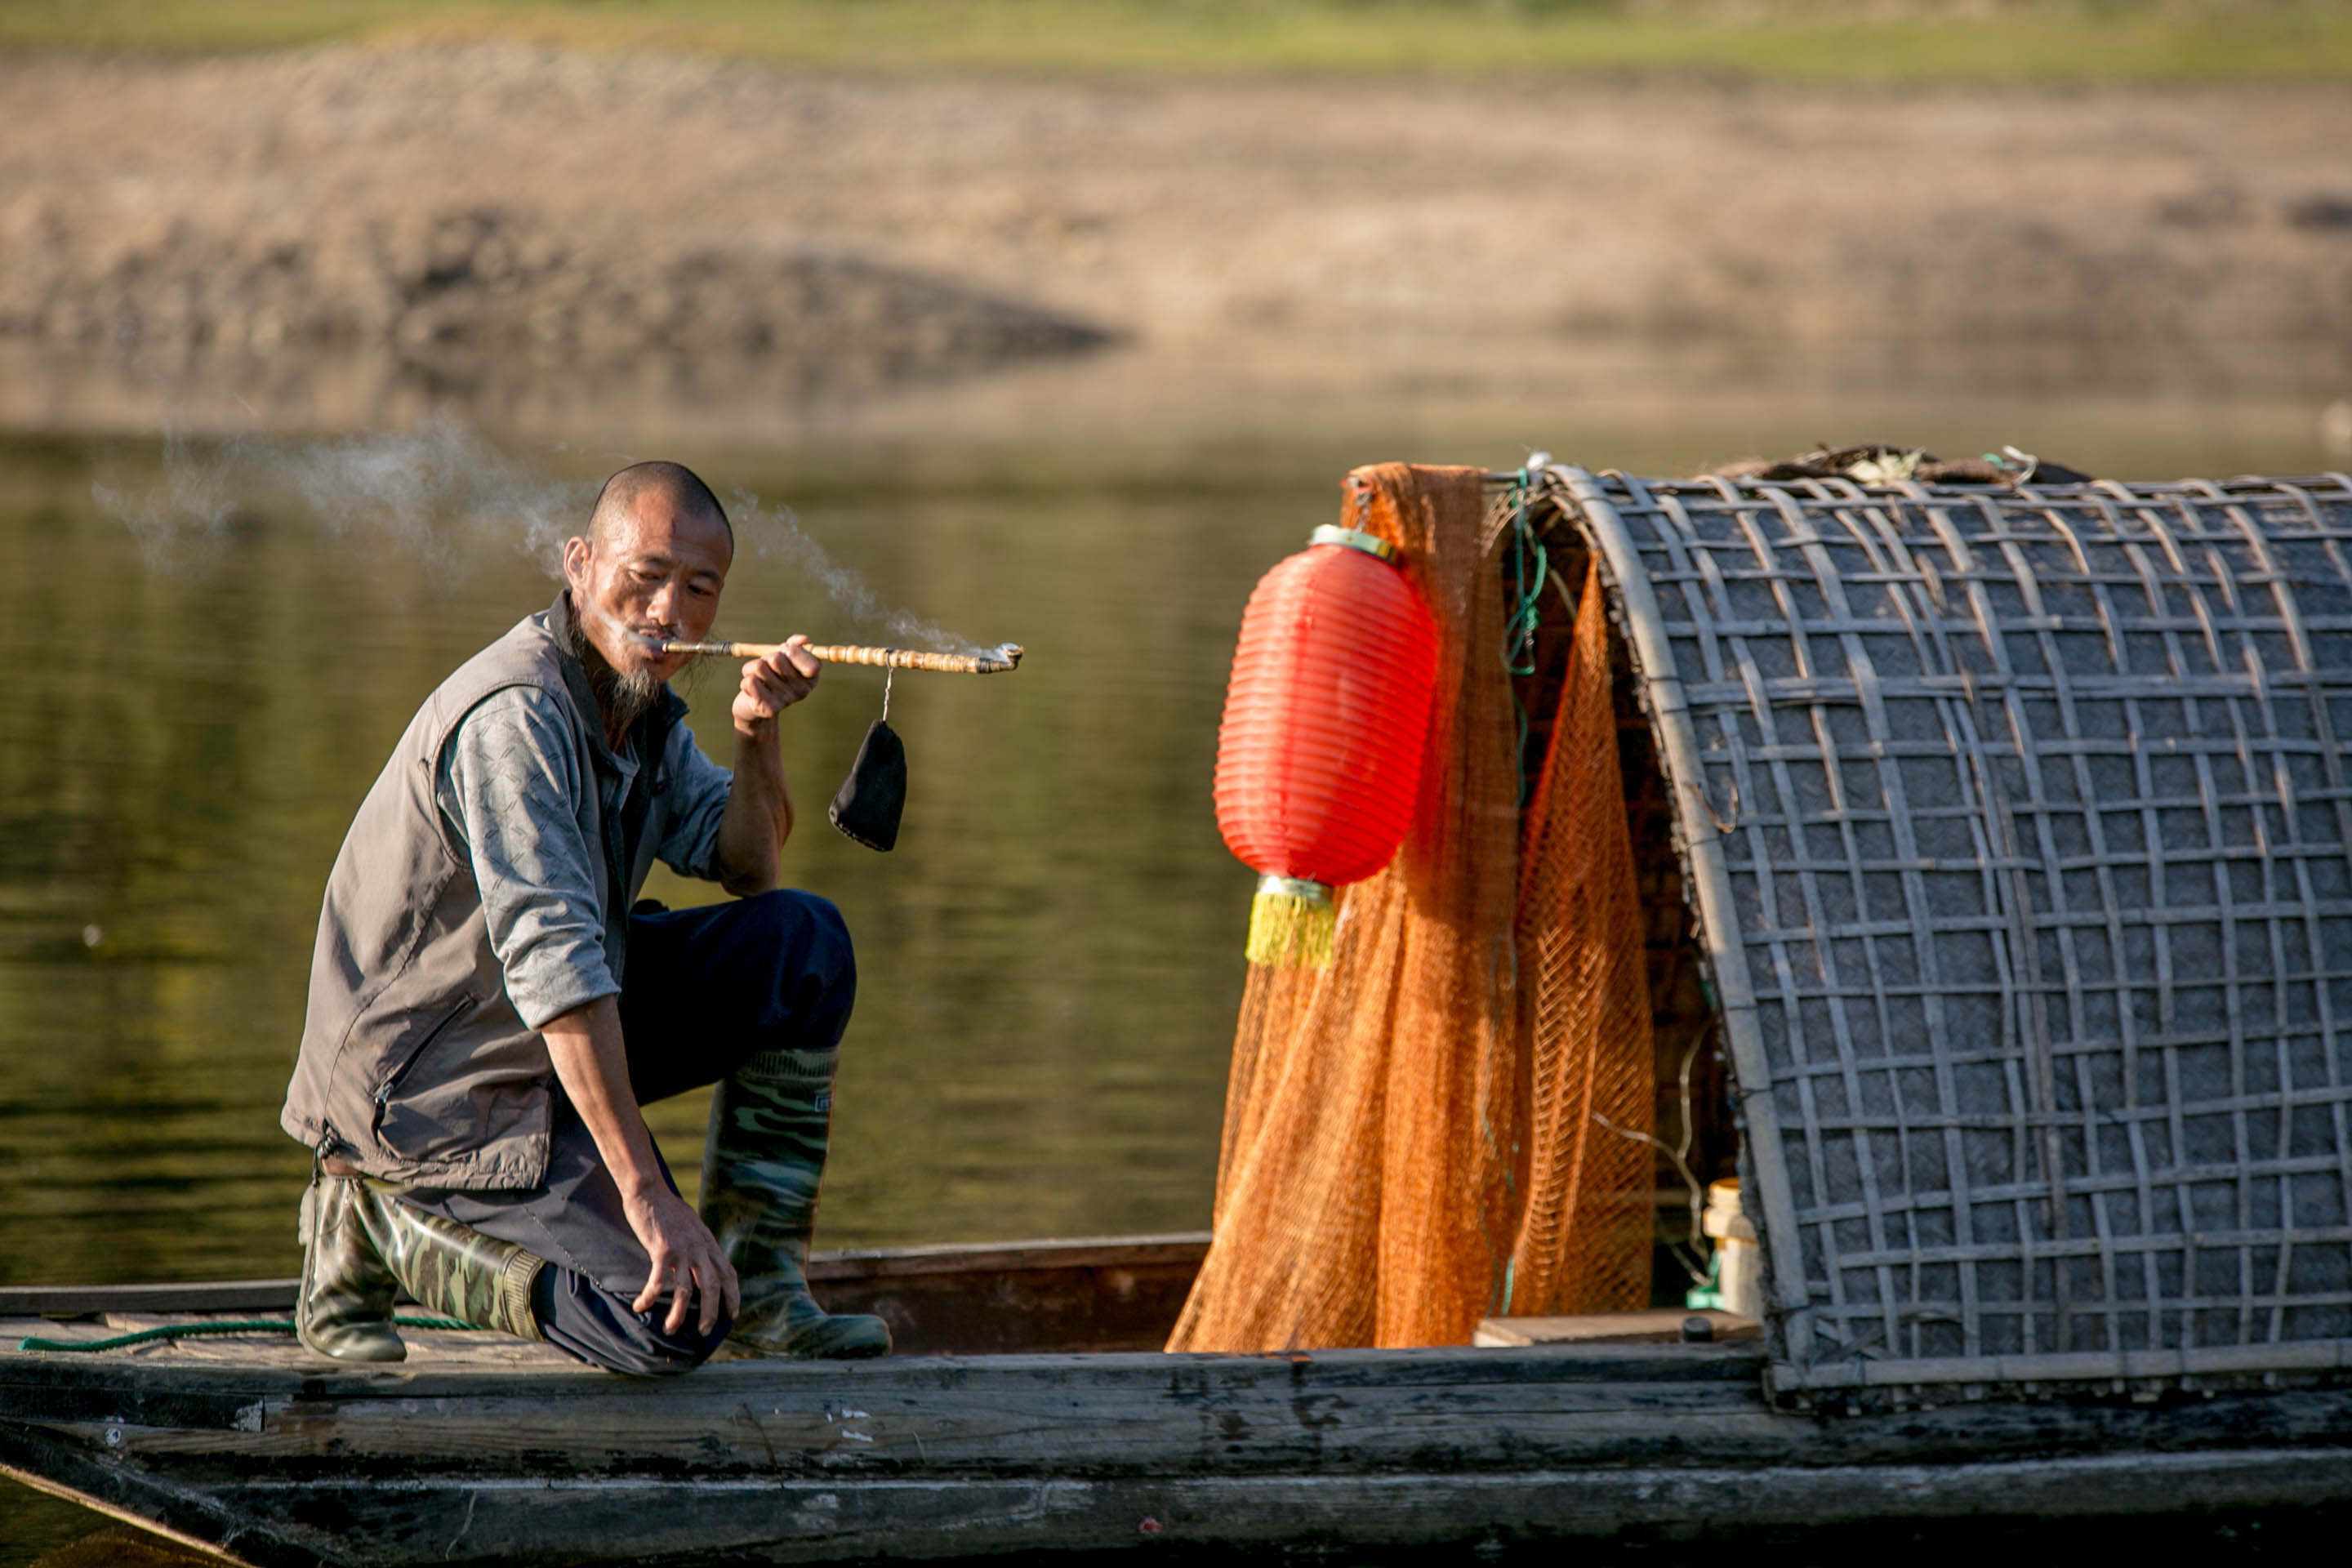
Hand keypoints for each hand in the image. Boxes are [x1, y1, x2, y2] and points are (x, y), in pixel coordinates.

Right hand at [622, 1181, 740, 1337]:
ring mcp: (681, 1249)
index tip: (732, 1315)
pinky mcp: (661, 1250)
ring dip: (679, 1313)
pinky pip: (657, 1282)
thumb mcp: (692, 1225)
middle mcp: (699, 1247)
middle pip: (713, 1286)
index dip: (733, 1296)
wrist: (649, 1190)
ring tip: (671, 1329)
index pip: (728, 1272)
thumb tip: (702, 1260)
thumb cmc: (667, 1208)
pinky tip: (640, 1307)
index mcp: (708, 1243)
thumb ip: (699, 1243)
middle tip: (705, 1331)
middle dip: (711, 1312)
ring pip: (685, 1290)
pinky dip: (649, 1297)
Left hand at [733, 635, 818, 737]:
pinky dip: (746, 681)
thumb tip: (803, 640)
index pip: (811, 664)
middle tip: (767, 667)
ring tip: (758, 678)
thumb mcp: (784, 657)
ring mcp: (785, 701)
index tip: (785, 651)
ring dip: (753, 668)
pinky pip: (750, 681)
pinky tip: (752, 690)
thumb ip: (795, 645)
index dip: (793, 651)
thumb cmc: (771, 674)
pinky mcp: (768, 709)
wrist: (754, 705)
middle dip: (766, 657)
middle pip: (777, 659)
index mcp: (811, 678)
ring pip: (759, 668)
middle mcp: (802, 691)